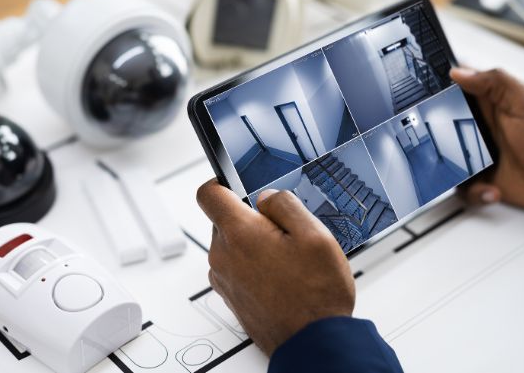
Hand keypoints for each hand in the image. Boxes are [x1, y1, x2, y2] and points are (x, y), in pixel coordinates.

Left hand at [197, 180, 354, 355]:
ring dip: (253, 244)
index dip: (220, 182)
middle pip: (224, 221)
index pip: (207, 193)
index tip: (234, 184)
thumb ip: (285, 205)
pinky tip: (281, 276)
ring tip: (287, 259)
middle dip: (250, 219)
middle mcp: (223, 256)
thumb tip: (266, 197)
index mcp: (240, 234)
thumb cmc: (316, 295)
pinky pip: (235, 268)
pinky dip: (252, 265)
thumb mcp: (314, 235)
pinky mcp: (231, 296)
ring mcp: (224, 279)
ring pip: (231, 245)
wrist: (313, 342)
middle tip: (283, 232)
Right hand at [451, 67, 523, 209]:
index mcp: (490, 105)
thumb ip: (496, 82)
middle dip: (437, 140)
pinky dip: (475, 192)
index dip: (438, 94)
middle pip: (441, 129)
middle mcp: (480, 129)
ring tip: (474, 173)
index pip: (455, 92)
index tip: (429, 102)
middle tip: (447, 146)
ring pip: (447, 161)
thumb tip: (460, 72)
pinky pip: (463, 188)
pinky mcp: (481, 179)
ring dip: (456, 172)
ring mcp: (478, 154)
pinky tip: (491, 189)